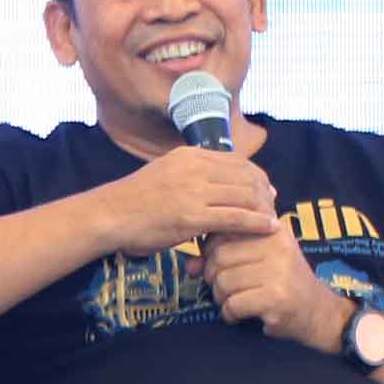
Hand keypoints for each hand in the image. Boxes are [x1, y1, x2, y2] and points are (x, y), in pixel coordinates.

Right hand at [95, 146, 278, 254]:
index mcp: (189, 155)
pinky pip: (236, 218)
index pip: (236, 161)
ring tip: (273, 218)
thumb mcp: (165, 172)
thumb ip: (190, 172)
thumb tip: (212, 177)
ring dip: (264, 208)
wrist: (110, 215)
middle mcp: (195, 168)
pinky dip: (257, 223)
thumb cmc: (135, 201)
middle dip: (264, 191)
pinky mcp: (192, 217)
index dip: (256, 175)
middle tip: (273, 205)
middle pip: (245, 176)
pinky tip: (269, 228)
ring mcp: (194, 192)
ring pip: (244, 195)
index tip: (265, 188)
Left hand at [203, 223, 347, 350]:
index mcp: (270, 228)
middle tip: (225, 288)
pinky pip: (233, 304)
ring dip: (221, 298)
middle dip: (213, 277)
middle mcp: (276, 243)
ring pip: (223, 281)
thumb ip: (225, 255)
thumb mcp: (258, 259)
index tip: (220, 264)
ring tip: (234, 301)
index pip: (223, 230)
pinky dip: (230, 314)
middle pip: (218, 256)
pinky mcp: (276, 297)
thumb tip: (190, 266)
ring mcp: (278, 270)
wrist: (317, 311)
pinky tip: (240, 315)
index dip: (211, 250)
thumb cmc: (282, 283)